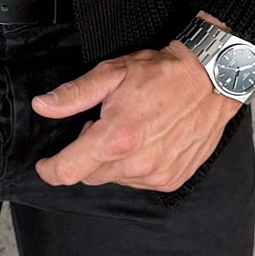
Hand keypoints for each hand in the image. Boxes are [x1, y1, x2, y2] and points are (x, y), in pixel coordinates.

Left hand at [30, 40, 243, 192]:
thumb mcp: (112, 74)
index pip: (67, 171)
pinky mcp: (171, 180)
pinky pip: (139, 181)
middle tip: (101, 125)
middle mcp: (136, 164)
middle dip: (86, 155)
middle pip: (89, 175)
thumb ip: (74, 95)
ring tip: (129, 130)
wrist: (211, 80)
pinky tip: (147, 141)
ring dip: (112, 161)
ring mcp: (156, 175)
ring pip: (115, 179)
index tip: (46, 163)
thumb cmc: (162, 74)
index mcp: (115, 139)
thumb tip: (42, 106)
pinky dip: (135, 166)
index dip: (50, 169)